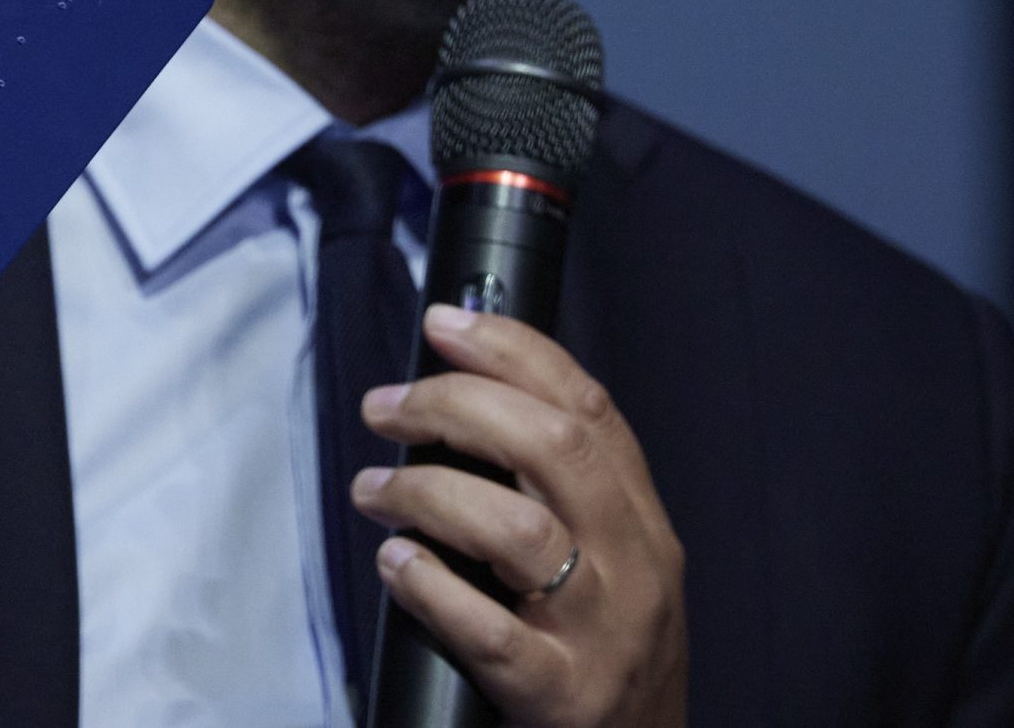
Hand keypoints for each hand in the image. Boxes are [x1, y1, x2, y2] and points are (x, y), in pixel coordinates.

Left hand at [351, 304, 686, 727]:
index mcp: (642, 524)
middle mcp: (634, 568)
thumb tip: (456, 404)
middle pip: (551, 448)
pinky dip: (430, 587)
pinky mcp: (561, 697)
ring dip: (426, 492)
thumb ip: (555, 492)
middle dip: (456, 405)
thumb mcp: (609, 562)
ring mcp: (601, 634)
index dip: (513, 351)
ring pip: (516, 531)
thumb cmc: (603, 657)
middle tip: (385, 406)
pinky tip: (395, 562)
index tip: (444, 323)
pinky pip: (490, 632)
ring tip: (372, 490)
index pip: (587, 408)